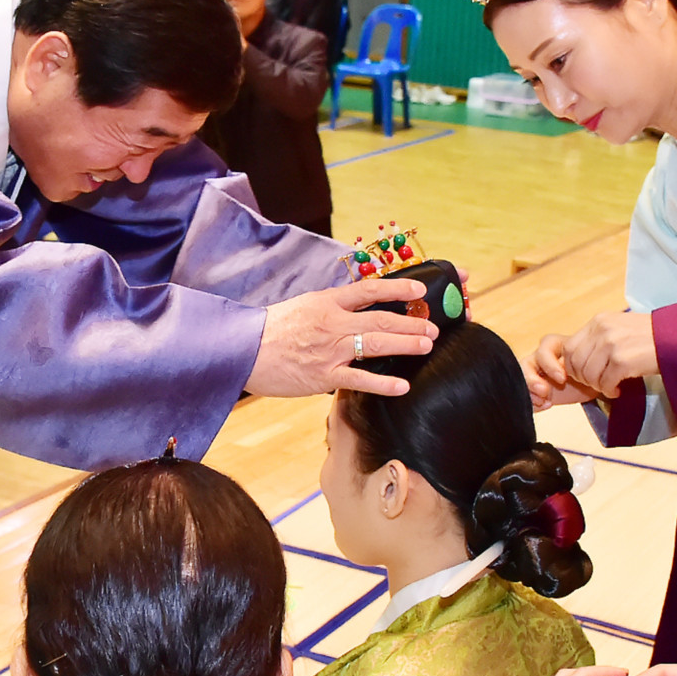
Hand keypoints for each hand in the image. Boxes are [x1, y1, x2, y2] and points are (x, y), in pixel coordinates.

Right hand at [246, 276, 437, 399]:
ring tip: (427, 345)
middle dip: (412, 323)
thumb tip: (360, 307)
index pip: (369, 290)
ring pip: (376, 345)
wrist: (242, 350)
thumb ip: (333, 307)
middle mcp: (333, 323)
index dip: (398, 289)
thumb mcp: (304, 306)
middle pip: (381, 319)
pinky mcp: (323, 376)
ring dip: (406, 344)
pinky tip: (402, 386)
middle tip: (433, 328)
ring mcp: (330, 350)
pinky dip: (383, 383)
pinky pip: (360, 380)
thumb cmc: (272, 329)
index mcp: (327, 302)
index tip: (420, 291)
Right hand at [526, 334, 595, 410]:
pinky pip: (522, 394)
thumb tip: (577, 371)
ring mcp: (533, 373)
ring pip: (520, 378)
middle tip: (544, 391)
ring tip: (542, 400)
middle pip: (526, 363)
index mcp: (554, 346)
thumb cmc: (590, 370)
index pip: (544, 349)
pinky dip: (530, 400)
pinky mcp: (531, 389)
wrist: (592, 385)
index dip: (550, 364)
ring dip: (529, 390)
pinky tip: (544, 405)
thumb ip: (583, 365)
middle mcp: (540, 358)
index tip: (562, 378)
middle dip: (533, 379)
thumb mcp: (590, 366)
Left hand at [563, 311, 657, 398]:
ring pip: (588, 375)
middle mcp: (602, 330)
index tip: (584, 375)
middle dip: (584, 379)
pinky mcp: (623, 361)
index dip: (572, 366)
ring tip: (609, 386)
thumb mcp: (619, 326)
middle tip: (598, 383)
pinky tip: (618, 389)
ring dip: (597, 386)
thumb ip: (598, 338)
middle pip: (575, 363)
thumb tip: (580, 358)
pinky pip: (605, 383)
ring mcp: (612, 345)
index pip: (568, 347)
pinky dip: (609, 391)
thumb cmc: (650, 335)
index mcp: (598, 321)